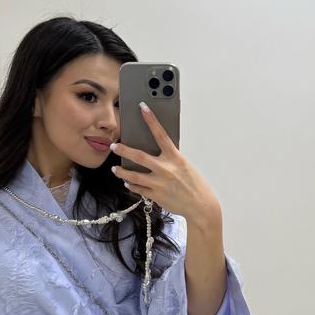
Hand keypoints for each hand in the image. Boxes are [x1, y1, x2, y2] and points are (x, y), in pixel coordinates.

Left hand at [109, 103, 220, 221]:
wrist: (200, 206)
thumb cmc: (195, 185)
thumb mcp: (185, 166)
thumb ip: (170, 159)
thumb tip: (155, 154)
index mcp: (175, 158)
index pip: (161, 134)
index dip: (151, 119)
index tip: (142, 108)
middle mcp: (165, 169)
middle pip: (138, 156)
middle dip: (123, 150)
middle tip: (114, 146)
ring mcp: (158, 183)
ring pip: (133, 176)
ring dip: (121, 172)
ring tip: (115, 169)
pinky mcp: (155, 195)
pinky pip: (138, 189)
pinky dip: (131, 185)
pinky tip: (127, 182)